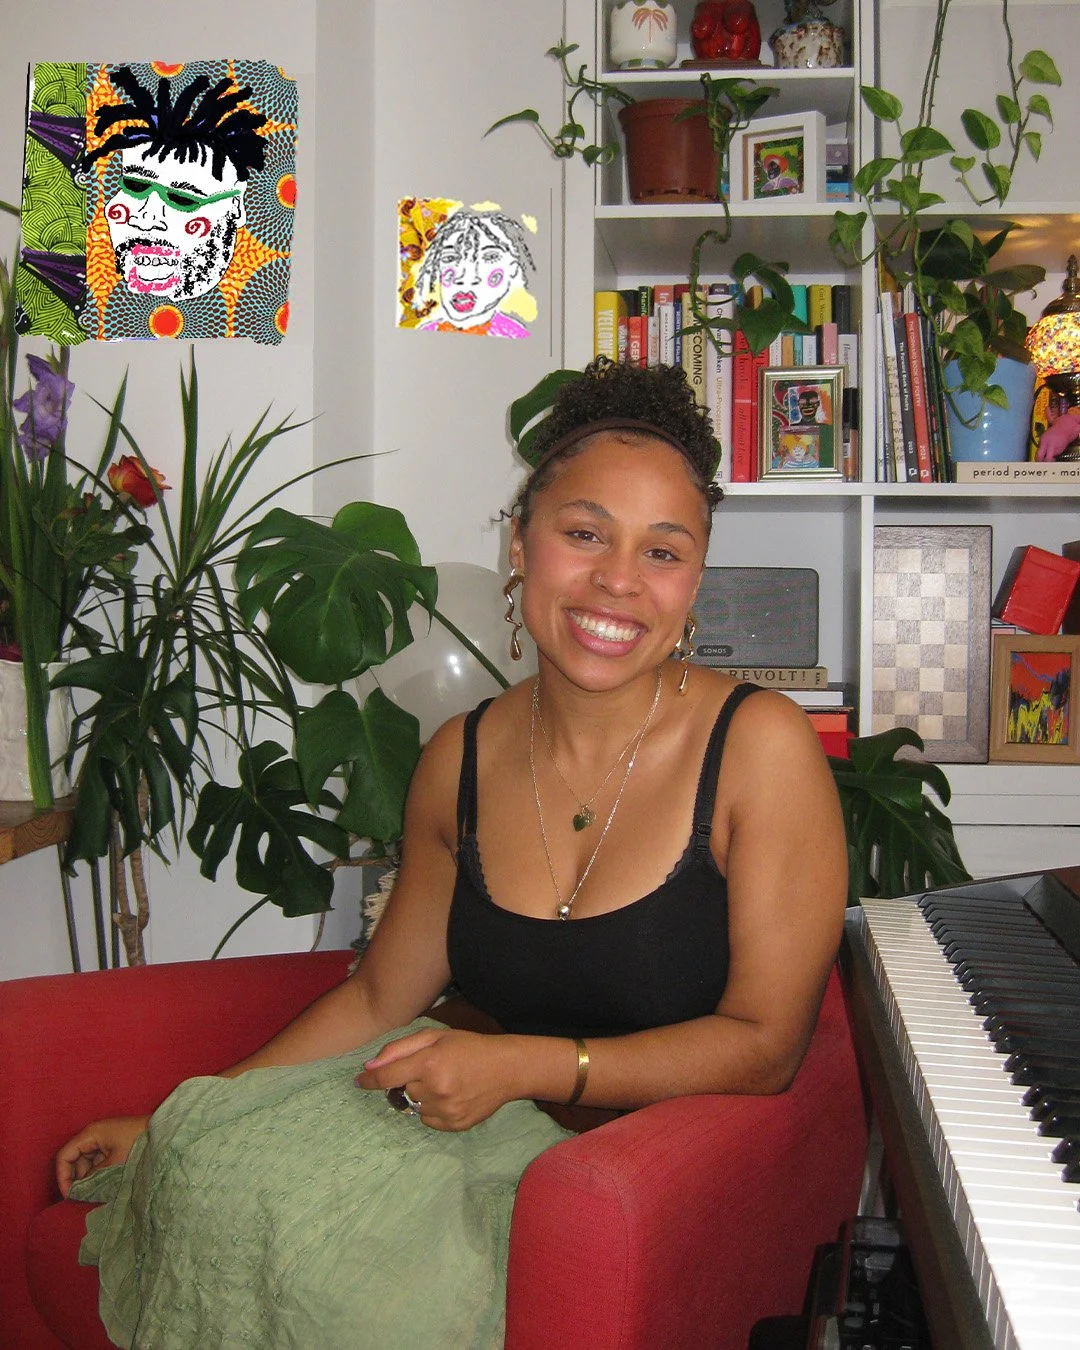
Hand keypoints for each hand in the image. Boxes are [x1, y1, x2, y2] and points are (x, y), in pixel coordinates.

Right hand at [55, 1115, 148, 1198]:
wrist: (163, 1132)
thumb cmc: (139, 1142)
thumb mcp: (115, 1162)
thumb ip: (94, 1176)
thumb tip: (80, 1190)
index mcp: (90, 1134)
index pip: (64, 1155)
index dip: (62, 1176)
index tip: (68, 1195)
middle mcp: (94, 1135)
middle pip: (74, 1160)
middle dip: (75, 1179)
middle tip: (81, 1198)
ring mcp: (103, 1140)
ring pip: (86, 1163)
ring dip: (87, 1178)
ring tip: (93, 1194)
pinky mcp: (113, 1145)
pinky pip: (97, 1162)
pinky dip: (97, 1174)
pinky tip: (103, 1186)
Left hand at [355, 1028, 514, 1131]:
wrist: (506, 1069)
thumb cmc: (468, 1046)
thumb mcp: (435, 1036)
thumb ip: (400, 1048)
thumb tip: (370, 1066)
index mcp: (429, 1062)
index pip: (386, 1077)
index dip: (369, 1080)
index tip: (360, 1081)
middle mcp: (435, 1089)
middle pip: (400, 1092)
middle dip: (406, 1082)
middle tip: (427, 1070)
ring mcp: (445, 1110)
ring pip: (414, 1107)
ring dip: (420, 1096)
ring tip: (443, 1082)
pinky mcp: (454, 1126)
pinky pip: (428, 1120)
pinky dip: (432, 1109)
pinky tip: (450, 1095)